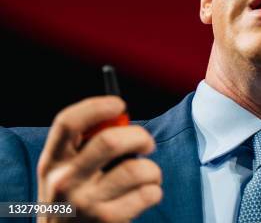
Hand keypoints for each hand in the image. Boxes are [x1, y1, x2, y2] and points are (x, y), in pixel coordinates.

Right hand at [37, 96, 161, 221]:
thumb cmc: (72, 201)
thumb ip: (84, 148)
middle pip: (110, 141)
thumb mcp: (64, 173)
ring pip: (136, 169)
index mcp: (52, 161)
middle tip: (147, 144)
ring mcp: (85, 203)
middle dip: (140, 137)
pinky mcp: (107, 221)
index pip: (68, 122)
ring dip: (152, 169)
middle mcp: (64, 181)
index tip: (119, 104)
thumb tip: (122, 120)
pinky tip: (146, 195)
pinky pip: (147, 194)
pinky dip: (154, 191)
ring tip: (149, 175)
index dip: (97, 106)